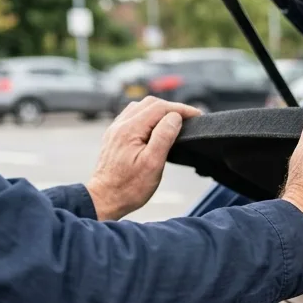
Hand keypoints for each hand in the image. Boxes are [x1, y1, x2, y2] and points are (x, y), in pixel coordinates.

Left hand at [86, 97, 201, 220]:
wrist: (105, 198)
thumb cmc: (130, 187)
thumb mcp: (153, 164)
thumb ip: (164, 137)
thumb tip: (175, 117)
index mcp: (130, 129)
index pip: (160, 108)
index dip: (181, 109)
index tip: (198, 115)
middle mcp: (120, 125)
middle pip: (150, 104)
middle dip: (172, 107)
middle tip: (190, 117)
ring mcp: (115, 129)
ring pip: (140, 107)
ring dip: (160, 110)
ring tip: (175, 120)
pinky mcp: (114, 136)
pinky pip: (132, 116)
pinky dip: (148, 116)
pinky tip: (156, 127)